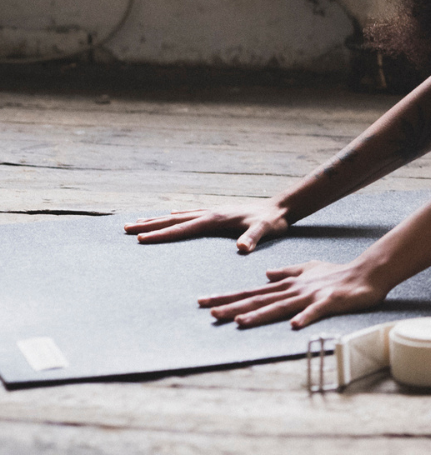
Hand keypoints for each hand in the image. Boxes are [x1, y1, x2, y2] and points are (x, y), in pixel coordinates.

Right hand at [123, 204, 289, 253]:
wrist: (280, 208)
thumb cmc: (272, 222)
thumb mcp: (264, 231)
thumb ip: (252, 238)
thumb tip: (241, 247)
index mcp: (214, 219)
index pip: (182, 229)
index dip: (160, 235)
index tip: (139, 240)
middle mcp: (209, 212)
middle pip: (172, 220)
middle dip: (148, 225)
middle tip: (124, 229)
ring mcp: (212, 211)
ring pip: (177, 216)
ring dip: (156, 220)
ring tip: (136, 222)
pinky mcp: (217, 214)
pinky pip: (188, 215)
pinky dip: (174, 217)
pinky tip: (169, 217)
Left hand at [198, 260, 386, 328]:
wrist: (365, 273)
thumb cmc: (336, 273)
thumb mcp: (308, 268)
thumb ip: (287, 272)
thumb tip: (266, 275)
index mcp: (288, 284)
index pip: (252, 291)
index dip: (228, 297)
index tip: (204, 301)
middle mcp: (294, 289)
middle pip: (259, 299)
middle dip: (234, 305)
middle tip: (208, 310)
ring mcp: (310, 296)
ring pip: (281, 306)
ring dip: (260, 314)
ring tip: (239, 322)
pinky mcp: (329, 302)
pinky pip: (315, 311)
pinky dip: (305, 317)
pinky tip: (295, 325)